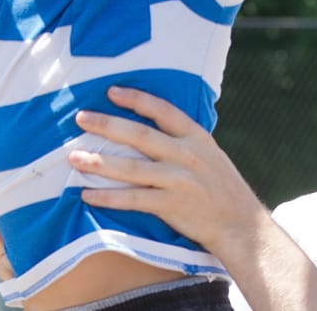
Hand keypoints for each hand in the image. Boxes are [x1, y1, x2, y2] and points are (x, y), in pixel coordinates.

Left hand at [68, 86, 264, 254]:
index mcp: (196, 137)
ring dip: (100, 162)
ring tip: (75, 157)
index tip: (111, 91)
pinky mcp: (172, 206)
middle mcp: (186, 155)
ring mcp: (179, 181)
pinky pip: (134, 200)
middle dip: (107, 125)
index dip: (136, 99)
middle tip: (81, 118)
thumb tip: (151, 123)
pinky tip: (88, 194)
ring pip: (132, 168)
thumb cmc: (221, 186)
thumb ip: (183, 139)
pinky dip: (109, 197)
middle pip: (140, 135)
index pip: (163, 110)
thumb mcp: (209, 152)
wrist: (241, 224)